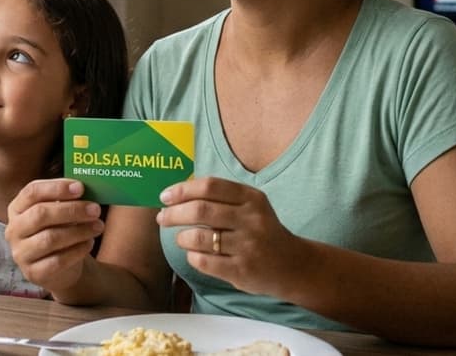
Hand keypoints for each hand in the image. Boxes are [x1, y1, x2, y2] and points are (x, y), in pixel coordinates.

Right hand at [5, 179, 103, 292]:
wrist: (61, 268)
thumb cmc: (59, 231)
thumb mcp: (59, 213)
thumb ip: (66, 200)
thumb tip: (85, 188)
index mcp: (17, 208)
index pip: (32, 192)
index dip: (56, 187)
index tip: (80, 187)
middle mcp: (14, 230)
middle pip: (40, 214)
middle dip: (71, 209)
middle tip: (95, 209)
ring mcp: (21, 253)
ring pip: (50, 238)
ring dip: (79, 230)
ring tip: (98, 226)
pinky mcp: (34, 273)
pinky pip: (58, 260)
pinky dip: (78, 250)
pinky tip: (89, 243)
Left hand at [156, 176, 306, 296]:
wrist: (292, 265)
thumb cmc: (261, 231)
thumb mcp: (251, 206)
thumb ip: (221, 197)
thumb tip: (177, 193)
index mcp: (251, 198)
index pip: (210, 186)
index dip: (182, 190)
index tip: (165, 196)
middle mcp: (251, 220)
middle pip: (200, 210)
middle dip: (174, 213)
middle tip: (163, 218)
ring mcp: (247, 246)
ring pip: (199, 237)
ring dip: (182, 237)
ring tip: (182, 238)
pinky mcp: (242, 270)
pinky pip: (204, 261)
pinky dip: (192, 256)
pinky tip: (194, 254)